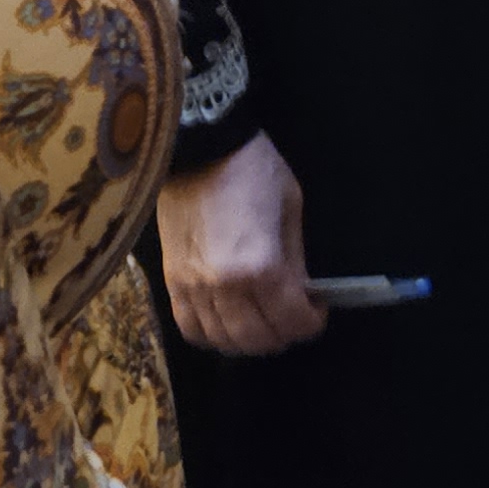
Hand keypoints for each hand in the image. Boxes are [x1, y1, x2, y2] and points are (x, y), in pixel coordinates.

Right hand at [155, 132, 323, 354]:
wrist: (200, 147)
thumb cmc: (253, 170)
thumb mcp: (290, 209)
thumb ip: (295, 260)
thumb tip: (301, 293)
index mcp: (260, 266)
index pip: (291, 320)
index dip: (311, 322)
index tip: (317, 310)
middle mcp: (224, 287)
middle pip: (257, 339)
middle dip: (283, 335)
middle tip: (291, 318)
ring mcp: (193, 287)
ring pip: (223, 341)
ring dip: (248, 340)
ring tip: (261, 321)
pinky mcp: (171, 281)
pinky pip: (190, 328)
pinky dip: (212, 335)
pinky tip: (226, 323)